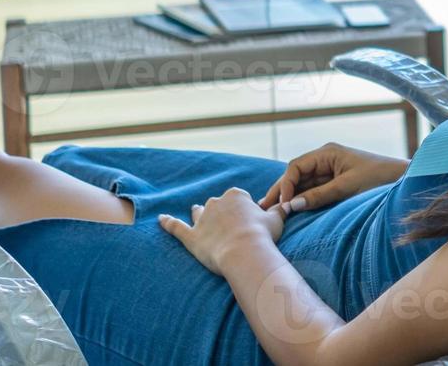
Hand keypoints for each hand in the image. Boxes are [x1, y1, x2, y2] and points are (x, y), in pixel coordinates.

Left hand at [159, 187, 284, 275]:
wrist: (245, 251)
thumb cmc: (263, 235)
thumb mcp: (277, 219)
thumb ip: (279, 210)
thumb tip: (287, 204)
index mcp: (237, 195)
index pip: (239, 198)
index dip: (244, 210)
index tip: (251, 222)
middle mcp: (217, 202)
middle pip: (218, 204)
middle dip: (222, 213)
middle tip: (231, 228)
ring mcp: (202, 219)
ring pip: (198, 212)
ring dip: (198, 213)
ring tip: (197, 213)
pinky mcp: (191, 236)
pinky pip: (176, 227)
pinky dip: (167, 223)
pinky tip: (160, 219)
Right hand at [259, 142, 407, 215]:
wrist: (403, 181)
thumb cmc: (379, 179)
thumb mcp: (347, 187)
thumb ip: (319, 195)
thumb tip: (291, 205)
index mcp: (328, 152)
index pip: (296, 167)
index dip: (285, 184)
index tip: (282, 204)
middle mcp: (326, 159)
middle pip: (296, 175)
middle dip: (280, 191)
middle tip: (262, 208)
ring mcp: (330, 171)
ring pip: (302, 184)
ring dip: (288, 197)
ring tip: (270, 212)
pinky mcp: (335, 183)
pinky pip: (312, 191)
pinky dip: (301, 200)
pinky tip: (289, 210)